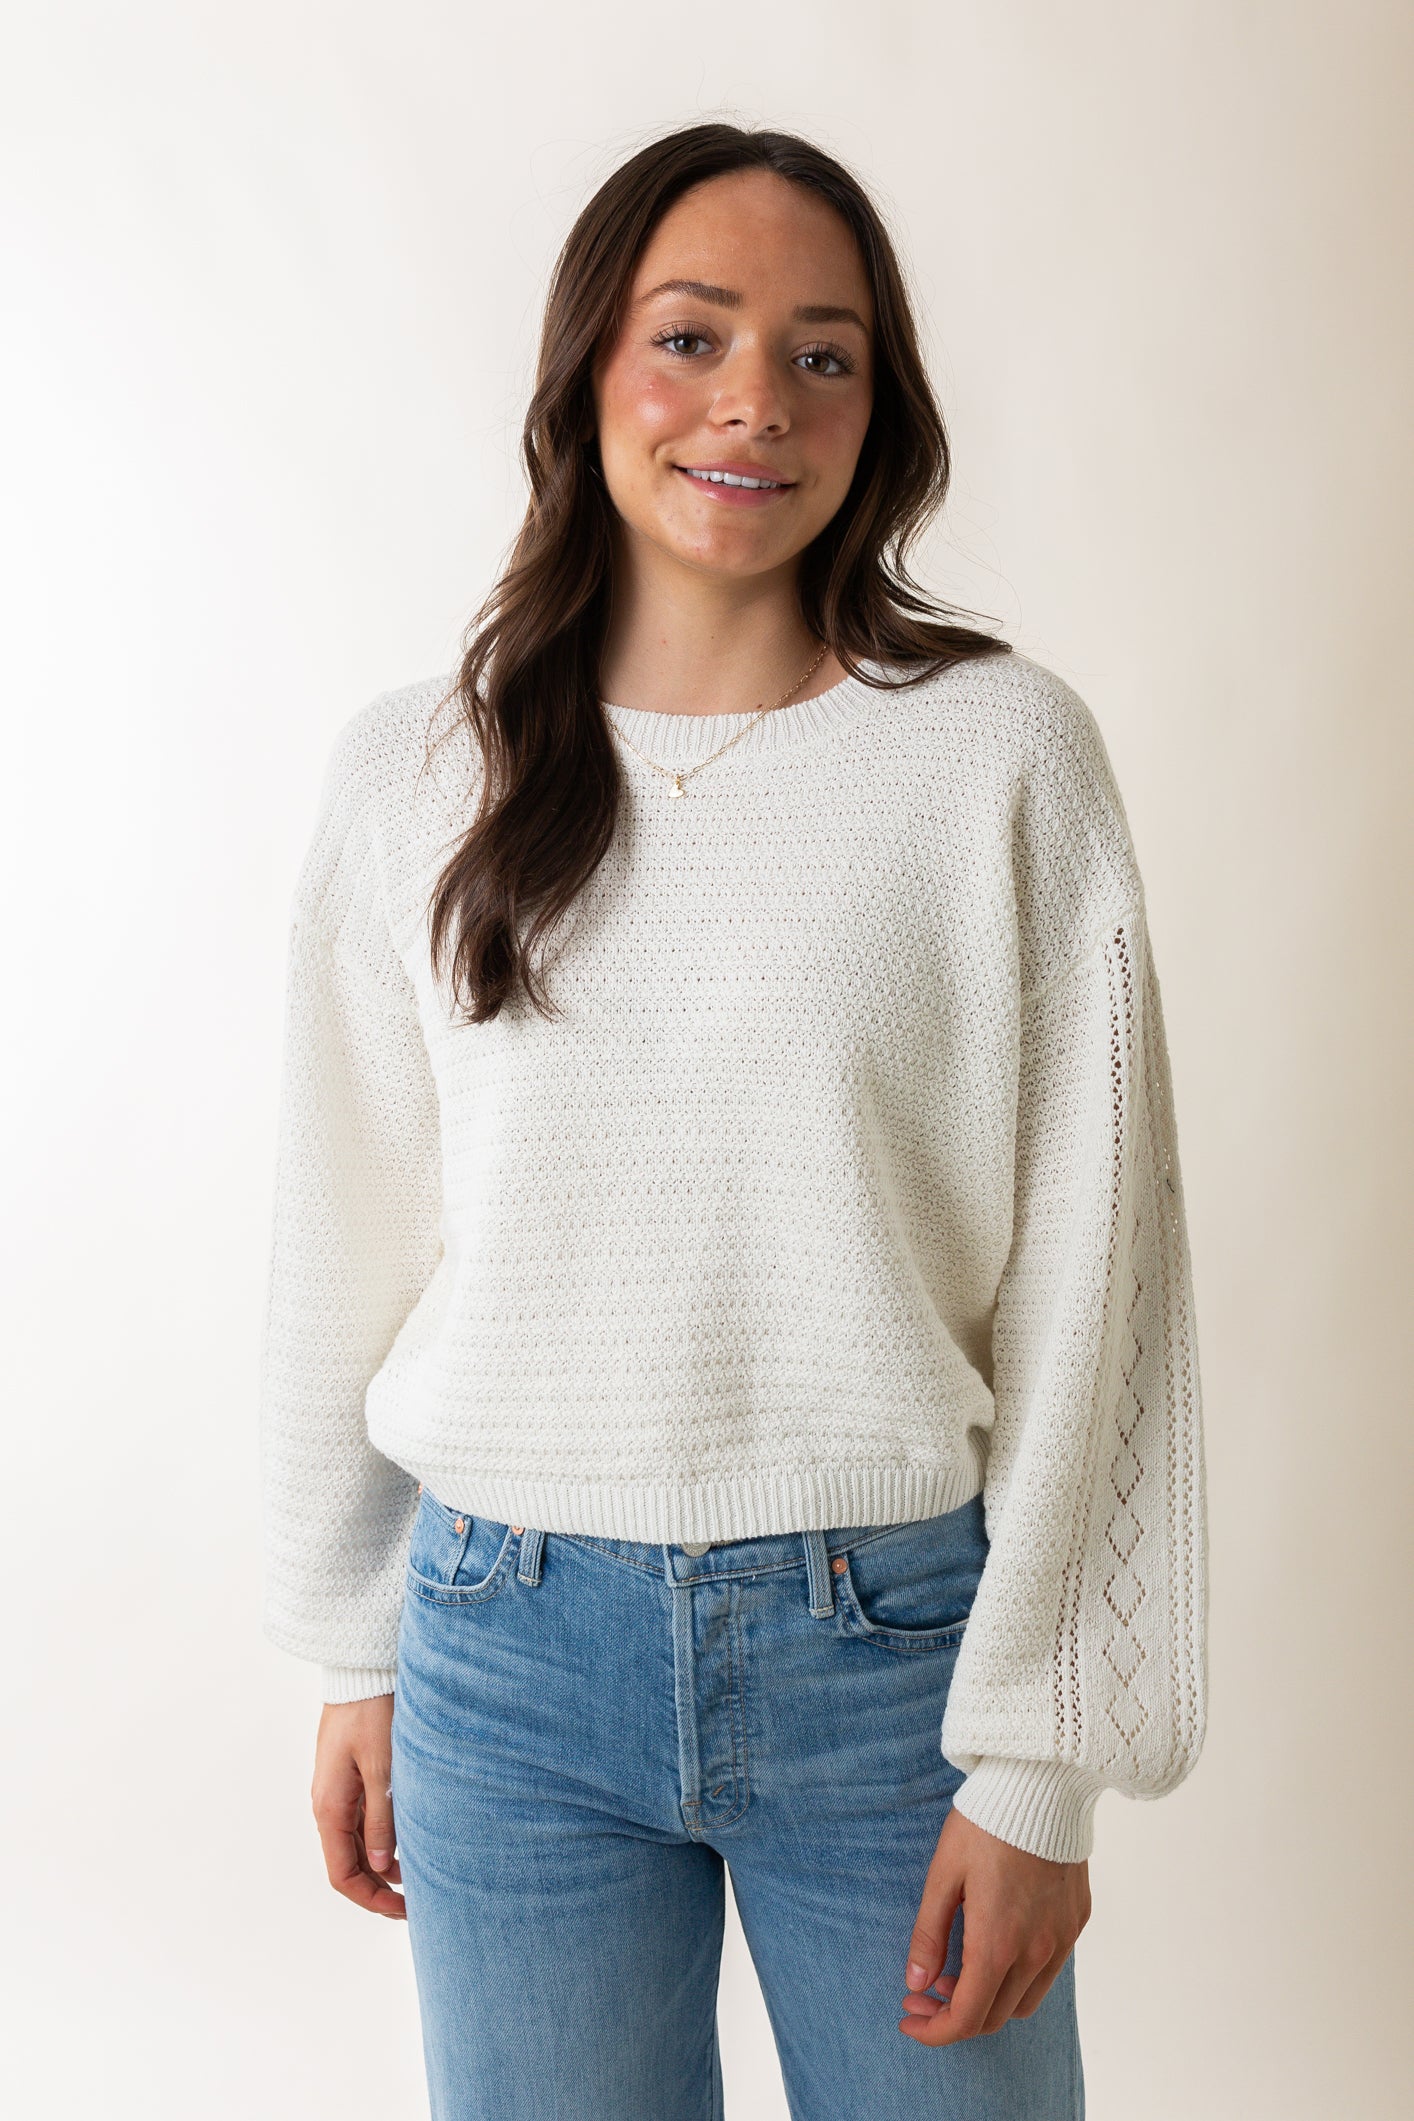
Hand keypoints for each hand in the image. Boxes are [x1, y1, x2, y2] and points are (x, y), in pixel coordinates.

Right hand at [311, 1695, 405, 1919]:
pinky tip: (407, 1841)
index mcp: (330, 1808)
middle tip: (416, 1903)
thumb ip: (382, 1818)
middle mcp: (328, 1805)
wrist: (361, 1672)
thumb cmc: (373, 1713)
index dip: (371, 1899)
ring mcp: (337, 1792)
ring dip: (382, 1865)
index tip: (402, 1911)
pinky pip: (361, 1822)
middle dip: (378, 1888)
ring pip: (356, 1844)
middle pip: (348, 1864)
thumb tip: (383, 1866)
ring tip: (418, 1876)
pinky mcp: (349, 1778)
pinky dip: (381, 1839)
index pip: (342, 1874)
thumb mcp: (383, 1768)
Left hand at [899, 1804, 1089, 2043]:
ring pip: (1025, 2001)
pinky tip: (995, 1947)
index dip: (935, 2031)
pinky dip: (1017, 1978)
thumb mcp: (943, 1874)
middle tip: (924, 1993)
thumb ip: (929, 1934)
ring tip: (957, 1972)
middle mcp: (1036, 1952)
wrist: (1042, 1784)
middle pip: (995, 2017)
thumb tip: (916, 1983)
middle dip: (954, 2017)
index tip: (909, 2019)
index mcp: (997, 1943)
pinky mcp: (1077, 1922)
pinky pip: (1048, 1971)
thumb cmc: (985, 1824)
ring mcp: (1062, 1939)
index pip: (967, 2018)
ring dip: (988, 2001)